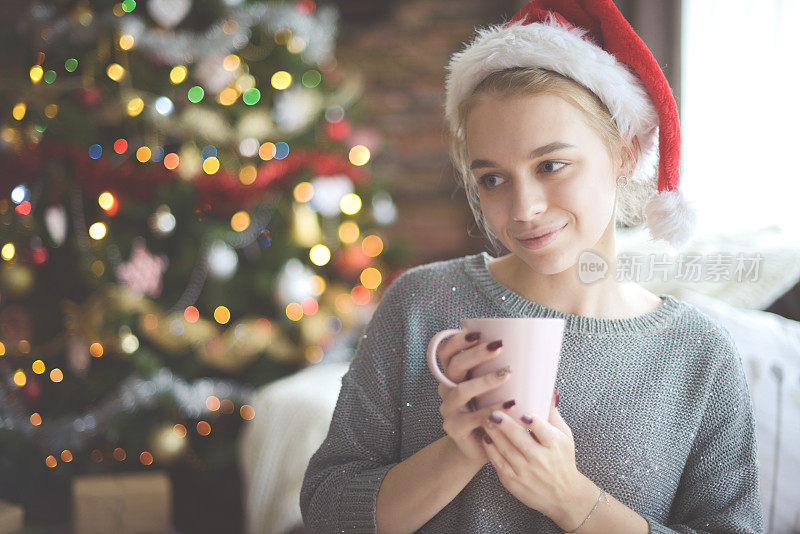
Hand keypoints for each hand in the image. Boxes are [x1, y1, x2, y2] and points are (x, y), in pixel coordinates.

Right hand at [435, 331, 515, 465]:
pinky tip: (510, 405)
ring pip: (460, 390)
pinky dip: (492, 409)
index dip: (457, 341)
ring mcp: (448, 409)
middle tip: (499, 346)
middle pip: (454, 366)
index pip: (446, 352)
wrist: (481, 448)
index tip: (478, 333)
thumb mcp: (495, 390)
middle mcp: (446, 389)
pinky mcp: (454, 428)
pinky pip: (472, 417)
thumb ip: (505, 372)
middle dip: (476, 354)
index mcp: (454, 375)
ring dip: (484, 380)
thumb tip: (542, 354)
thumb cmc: (492, 412)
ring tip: (507, 374)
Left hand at [481, 389, 583, 519]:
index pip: (544, 432)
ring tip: (484, 419)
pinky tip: (486, 438)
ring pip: (506, 451)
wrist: (563, 496)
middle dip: (505, 426)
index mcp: (554, 446)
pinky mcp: (513, 481)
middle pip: (520, 440)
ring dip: (494, 434)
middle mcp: (540, 460)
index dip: (534, 423)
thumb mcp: (565, 437)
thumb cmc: (563, 460)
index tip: (523, 413)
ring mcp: (525, 471)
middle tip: (493, 412)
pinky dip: (491, 451)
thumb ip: (554, 414)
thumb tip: (550, 390)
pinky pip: (499, 463)